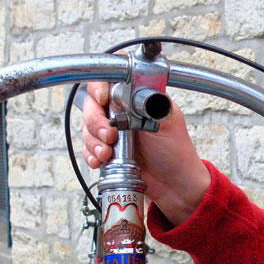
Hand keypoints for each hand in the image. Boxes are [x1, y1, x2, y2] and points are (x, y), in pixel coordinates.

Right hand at [81, 82, 210, 225]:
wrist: (174, 183)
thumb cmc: (176, 151)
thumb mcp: (167, 121)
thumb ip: (149, 103)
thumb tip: (133, 89)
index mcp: (138, 97)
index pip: (110, 80)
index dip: (100, 87)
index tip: (103, 100)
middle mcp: (123, 111)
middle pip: (92, 104)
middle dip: (95, 121)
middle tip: (110, 136)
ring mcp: (114, 130)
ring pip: (88, 126)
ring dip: (93, 141)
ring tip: (107, 153)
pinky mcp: (108, 148)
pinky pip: (88, 147)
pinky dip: (91, 154)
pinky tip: (101, 161)